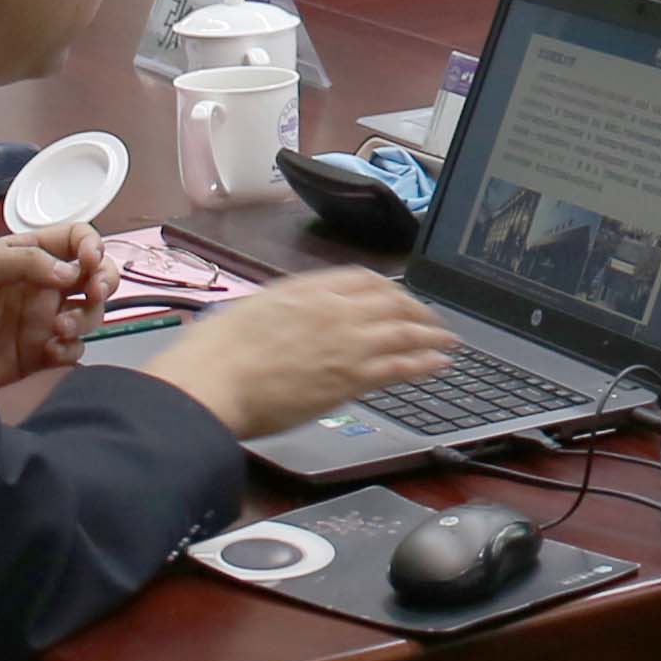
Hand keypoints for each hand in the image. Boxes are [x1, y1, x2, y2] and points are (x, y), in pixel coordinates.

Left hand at [0, 222, 110, 390]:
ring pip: (90, 314)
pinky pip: (73, 350)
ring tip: (60, 328)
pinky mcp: (39, 355)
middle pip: (93, 276)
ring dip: (86, 318)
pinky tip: (52, 350)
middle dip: (103, 281)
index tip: (89, 261)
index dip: (91, 245)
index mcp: (30, 255)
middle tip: (93, 292)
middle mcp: (43, 285)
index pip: (75, 239)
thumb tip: (71, 271)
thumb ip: (27, 262)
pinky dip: (72, 349)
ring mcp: (43, 320)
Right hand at [141, 269, 458, 442]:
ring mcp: (346, 341)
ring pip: (404, 331)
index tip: (398, 297)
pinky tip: (438, 365)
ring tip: (448, 341)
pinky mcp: (351, 377)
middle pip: (392, 301)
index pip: (363, 278)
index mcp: (306, 288)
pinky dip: (425, 363)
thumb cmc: (214, 354)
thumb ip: (281, 310)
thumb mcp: (250, 310)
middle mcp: (333, 308)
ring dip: (431, 335)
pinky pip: (401, 365)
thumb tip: (287, 317)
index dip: (389, 288)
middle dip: (418, 310)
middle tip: (433, 320)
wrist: (211, 382)